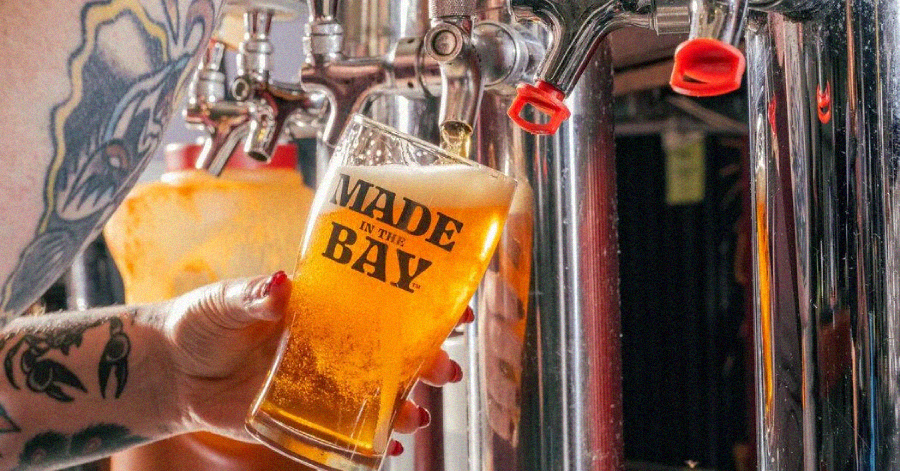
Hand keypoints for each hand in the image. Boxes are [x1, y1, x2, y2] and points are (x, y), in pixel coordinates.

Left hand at [159, 271, 469, 454]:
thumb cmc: (200, 323)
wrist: (169, 370)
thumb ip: (253, 295)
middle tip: (446, 368)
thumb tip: (281, 284)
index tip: (454, 305)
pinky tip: (391, 442)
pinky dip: (371, 436)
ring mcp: (319, 379)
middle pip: (389, 348)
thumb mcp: (225, 302)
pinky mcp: (302, 413)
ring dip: (404, 400)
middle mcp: (327, 342)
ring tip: (420, 413)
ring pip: (375, 388)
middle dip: (424, 357)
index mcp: (318, 305)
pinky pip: (346, 426)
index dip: (419, 300)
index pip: (378, 299)